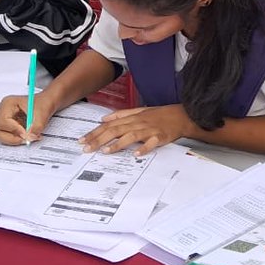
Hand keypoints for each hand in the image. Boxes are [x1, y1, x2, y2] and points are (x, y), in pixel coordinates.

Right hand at [0, 93, 54, 144]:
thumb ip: (36, 128)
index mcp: (8, 103)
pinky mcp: (4, 125)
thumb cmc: (42, 104)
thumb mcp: (42, 115)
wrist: (45, 103)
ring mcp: (1, 117)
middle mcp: (1, 110)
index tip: (26, 134)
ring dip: (13, 139)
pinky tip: (24, 134)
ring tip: (26, 136)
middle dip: (12, 138)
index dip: (15, 130)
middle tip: (25, 139)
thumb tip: (29, 138)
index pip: (3, 121)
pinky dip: (14, 138)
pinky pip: (3, 136)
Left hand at [78, 104, 193, 155]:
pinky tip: (136, 154)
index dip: (95, 132)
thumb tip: (104, 118)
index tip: (82, 140)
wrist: (182, 115)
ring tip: (105, 151)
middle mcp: (138, 123)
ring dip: (117, 144)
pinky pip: (151, 142)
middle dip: (99, 139)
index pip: (109, 125)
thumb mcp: (140, 111)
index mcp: (132, 117)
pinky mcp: (160, 136)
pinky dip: (144, 148)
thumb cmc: (160, 115)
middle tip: (86, 148)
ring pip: (130, 136)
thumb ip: (121, 114)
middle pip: (116, 130)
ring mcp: (149, 130)